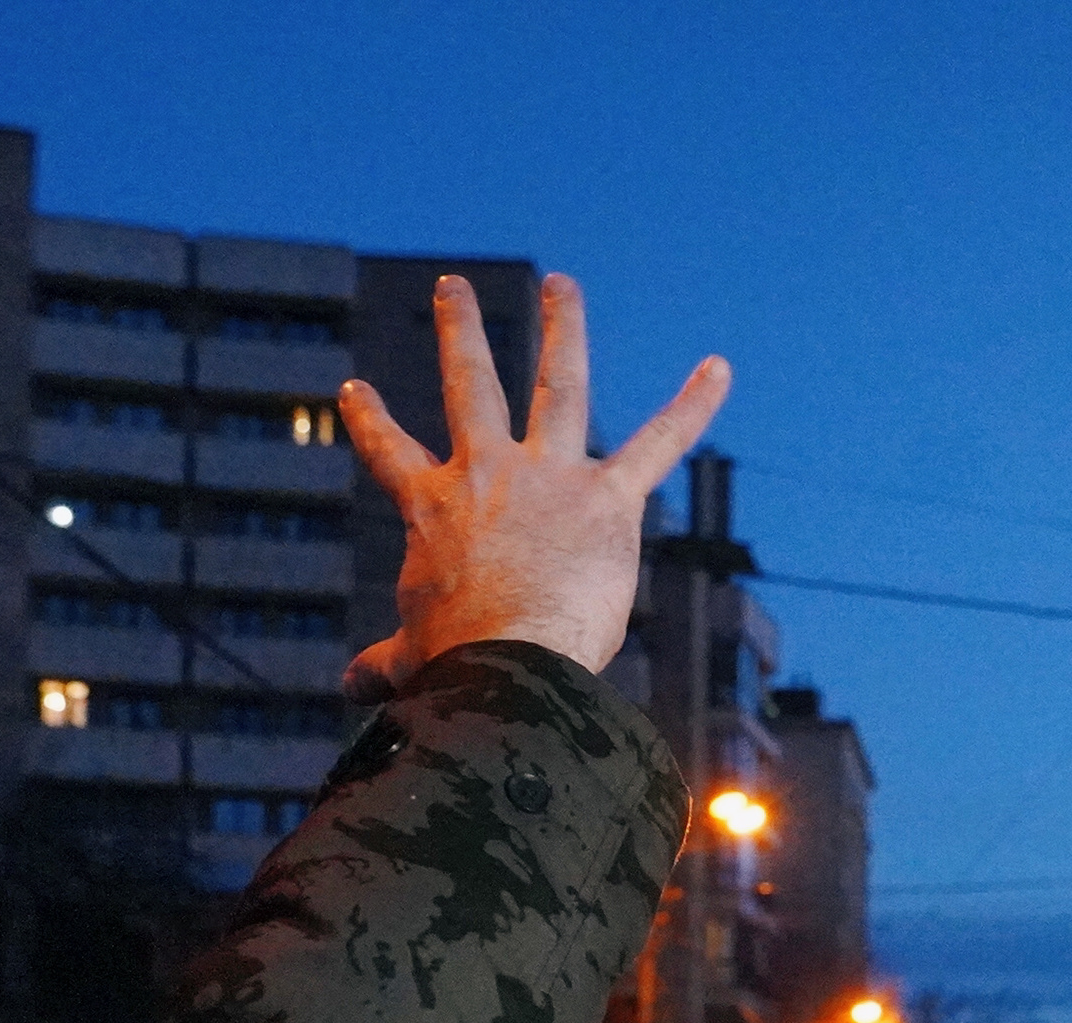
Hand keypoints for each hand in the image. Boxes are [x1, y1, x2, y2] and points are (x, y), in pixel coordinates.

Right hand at [340, 273, 729, 688]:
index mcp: (432, 508)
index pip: (390, 452)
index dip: (369, 421)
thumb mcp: (408, 659)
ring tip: (563, 284)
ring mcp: (550, 477)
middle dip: (459, 331)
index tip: (354, 388)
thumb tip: (350, 689)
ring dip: (562, 326)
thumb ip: (382, 664)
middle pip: (468, 384)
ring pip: (559, 383)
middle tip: (453, 287)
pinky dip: (693, 407)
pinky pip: (659, 443)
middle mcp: (487, 472)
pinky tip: (721, 368)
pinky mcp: (610, 499)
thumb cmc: (454, 667)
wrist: (507, 664)